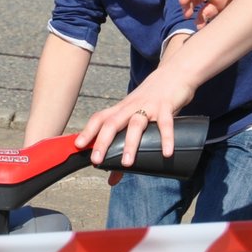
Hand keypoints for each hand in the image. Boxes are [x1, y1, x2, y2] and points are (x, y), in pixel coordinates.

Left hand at [75, 72, 196, 166]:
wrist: (174, 73)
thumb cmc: (151, 99)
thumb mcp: (137, 118)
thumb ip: (125, 147)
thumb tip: (112, 179)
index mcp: (121, 109)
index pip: (100, 118)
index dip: (87, 131)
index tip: (77, 145)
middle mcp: (131, 106)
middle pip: (112, 122)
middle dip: (102, 141)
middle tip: (96, 160)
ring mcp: (148, 106)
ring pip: (136, 124)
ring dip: (130, 144)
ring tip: (127, 163)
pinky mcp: (166, 106)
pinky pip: (166, 124)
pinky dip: (166, 139)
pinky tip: (166, 153)